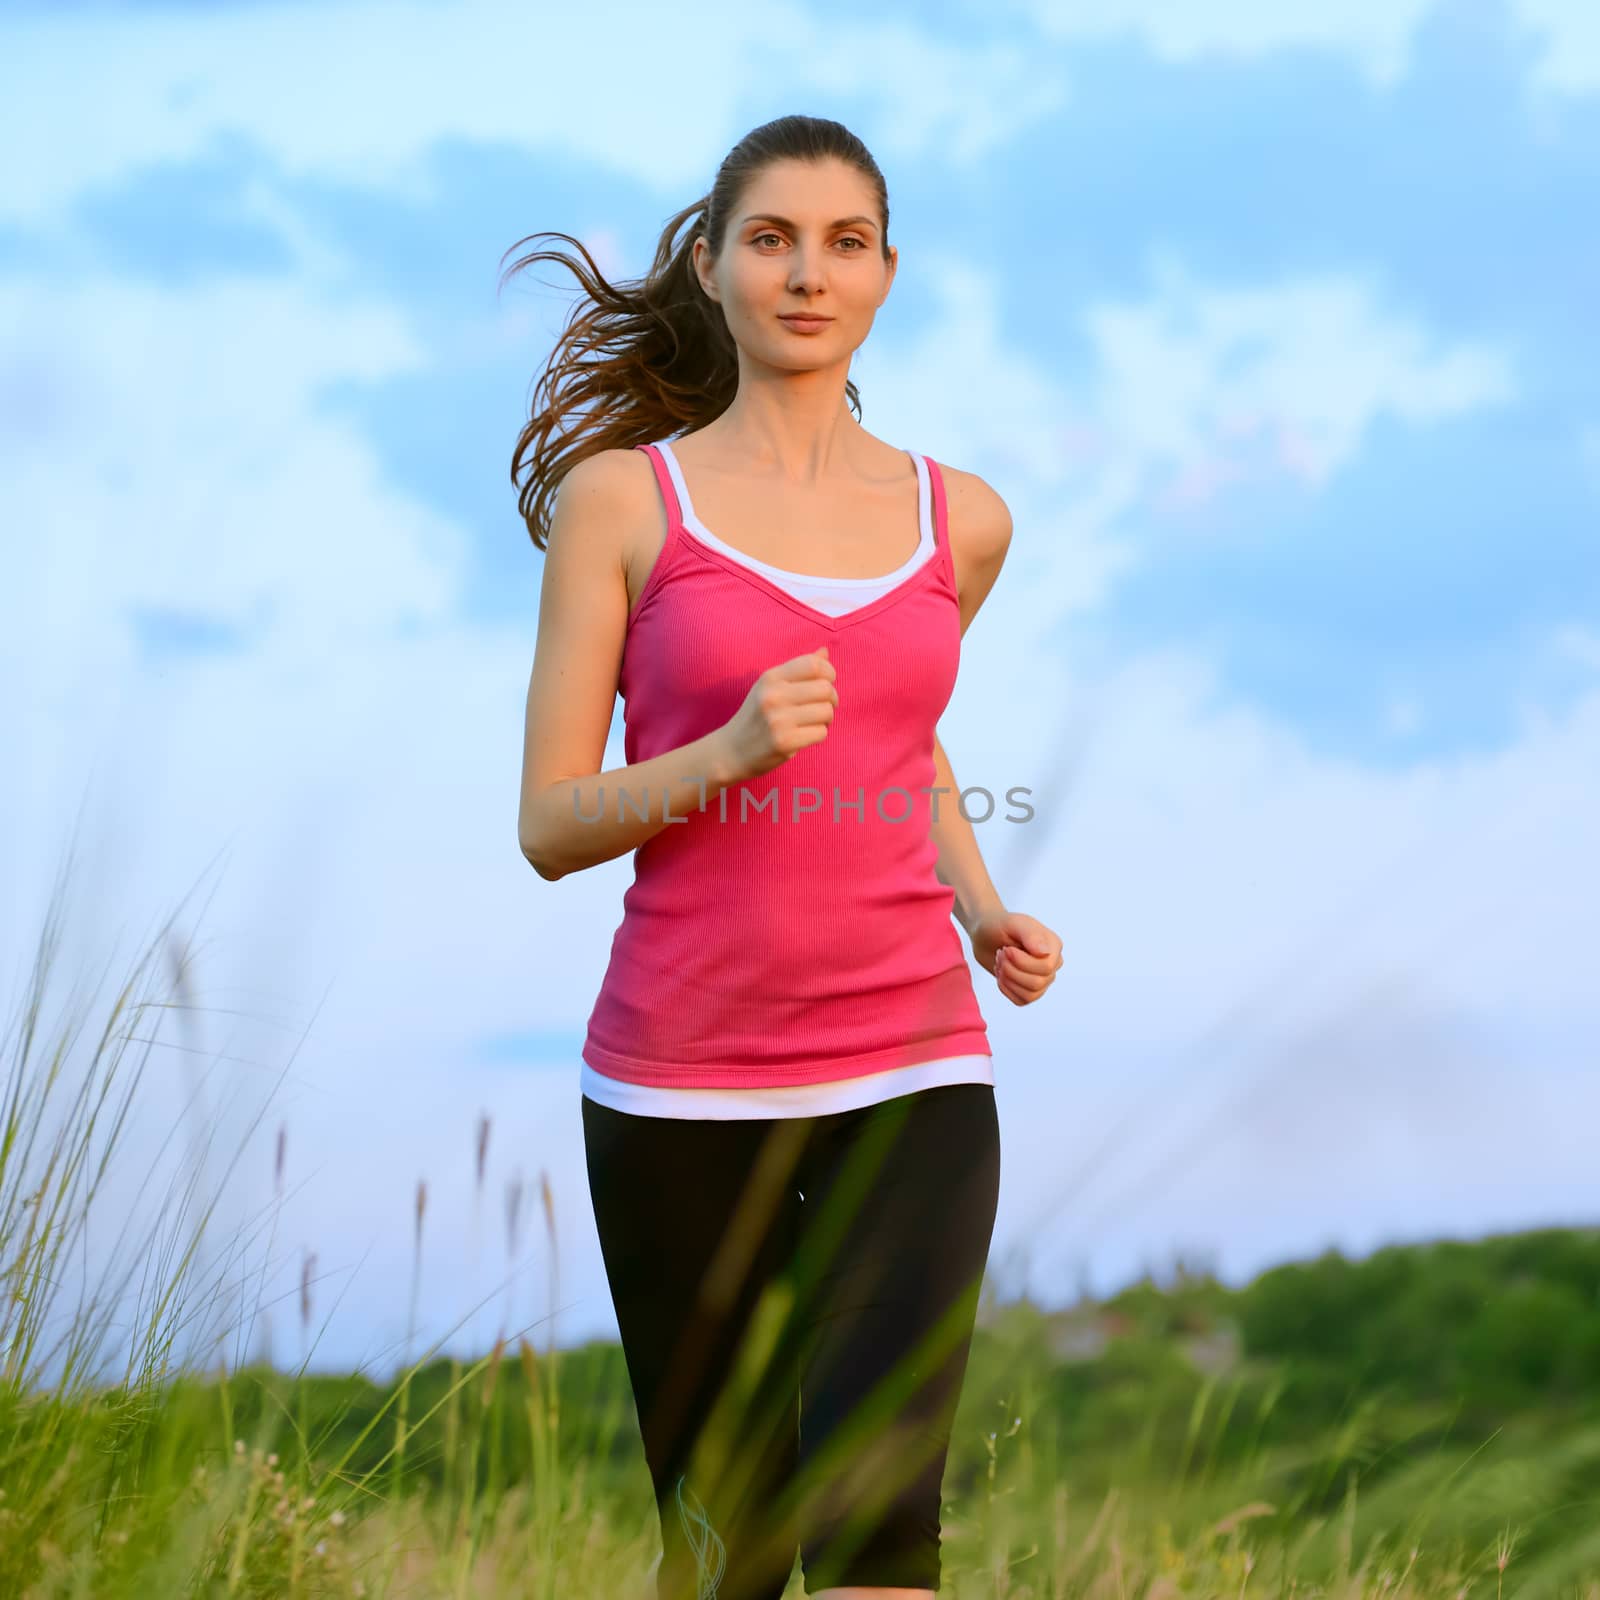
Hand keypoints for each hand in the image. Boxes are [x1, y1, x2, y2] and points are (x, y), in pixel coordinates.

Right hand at [716, 645, 837, 782]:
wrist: (730, 751)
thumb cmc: (756, 716)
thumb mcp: (770, 687)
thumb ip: (798, 670)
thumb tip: (825, 652)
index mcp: (771, 678)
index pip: (813, 664)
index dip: (829, 673)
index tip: (827, 684)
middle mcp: (773, 695)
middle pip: (825, 689)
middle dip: (832, 699)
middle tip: (823, 707)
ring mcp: (778, 719)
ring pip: (826, 711)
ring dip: (826, 719)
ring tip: (814, 722)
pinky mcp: (785, 742)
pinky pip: (821, 733)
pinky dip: (819, 734)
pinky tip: (806, 735)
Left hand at [968, 909, 1062, 1006]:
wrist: (985, 934)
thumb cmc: (1000, 926)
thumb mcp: (1013, 923)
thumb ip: (1031, 934)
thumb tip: (1045, 952)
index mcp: (1054, 946)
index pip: (1046, 967)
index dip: (1021, 962)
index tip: (1006, 949)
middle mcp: (1053, 964)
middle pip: (1038, 982)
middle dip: (1011, 970)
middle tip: (1000, 955)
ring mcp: (1043, 979)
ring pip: (1030, 994)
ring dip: (1008, 979)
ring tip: (1000, 963)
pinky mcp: (1029, 991)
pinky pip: (1022, 1001)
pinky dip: (1006, 989)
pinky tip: (1001, 974)